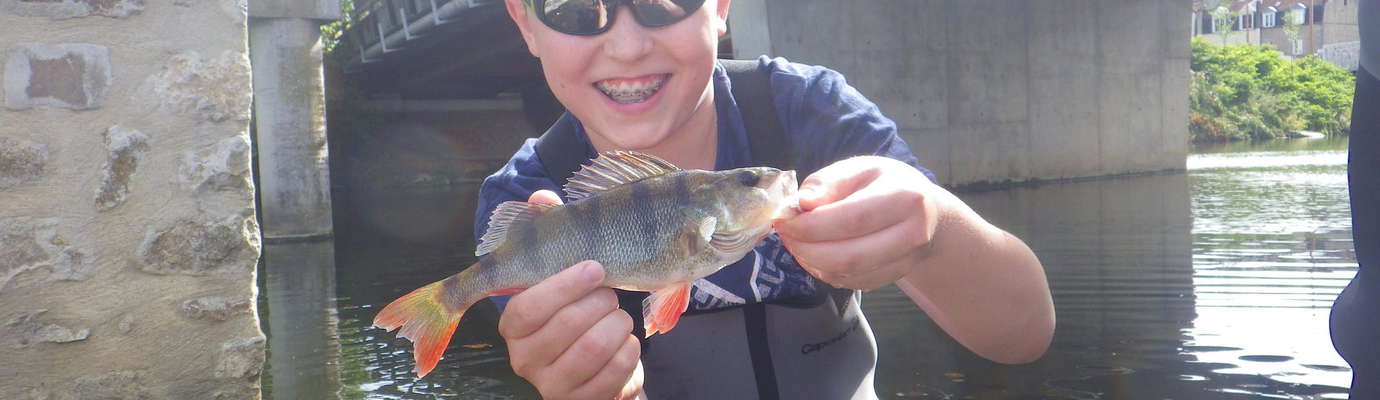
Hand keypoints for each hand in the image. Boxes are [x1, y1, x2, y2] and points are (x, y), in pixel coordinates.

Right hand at [497, 190, 644, 399]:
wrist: (601, 368)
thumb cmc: (581, 313)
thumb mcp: (565, 275)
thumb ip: (551, 232)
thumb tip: (540, 198)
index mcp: (513, 324)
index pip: (529, 305)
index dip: (564, 285)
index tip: (595, 267)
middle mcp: (524, 358)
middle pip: (567, 325)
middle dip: (602, 302)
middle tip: (611, 293)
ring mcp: (552, 385)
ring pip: (595, 346)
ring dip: (619, 323)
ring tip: (617, 315)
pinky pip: (617, 369)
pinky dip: (631, 348)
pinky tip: (626, 340)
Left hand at [774, 156, 942, 290]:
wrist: (925, 212)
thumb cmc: (886, 184)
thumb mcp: (860, 168)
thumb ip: (829, 182)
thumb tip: (803, 203)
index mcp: (905, 198)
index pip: (851, 220)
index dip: (811, 226)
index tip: (784, 221)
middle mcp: (912, 234)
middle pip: (849, 255)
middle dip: (806, 248)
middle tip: (785, 235)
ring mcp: (906, 261)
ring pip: (848, 274)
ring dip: (812, 262)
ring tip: (797, 243)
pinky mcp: (894, 277)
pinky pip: (852, 282)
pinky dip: (825, 271)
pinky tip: (815, 255)